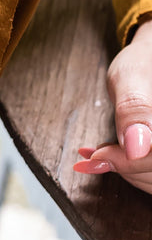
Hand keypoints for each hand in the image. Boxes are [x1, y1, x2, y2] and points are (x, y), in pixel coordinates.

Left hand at [72, 17, 151, 193]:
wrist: (149, 61)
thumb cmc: (143, 63)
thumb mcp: (131, 77)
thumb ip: (132, 109)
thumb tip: (136, 147)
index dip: (128, 163)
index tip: (96, 154)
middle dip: (123, 166)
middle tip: (93, 153)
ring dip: (125, 172)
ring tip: (98, 152)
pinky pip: (151, 178)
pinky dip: (130, 172)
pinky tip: (108, 157)